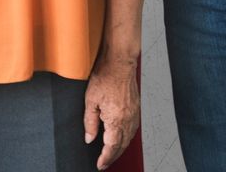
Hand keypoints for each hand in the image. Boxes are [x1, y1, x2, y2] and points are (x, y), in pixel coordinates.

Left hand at [82, 53, 139, 169]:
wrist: (119, 63)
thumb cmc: (104, 77)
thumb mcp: (90, 101)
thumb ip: (90, 122)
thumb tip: (89, 138)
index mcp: (116, 120)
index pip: (111, 146)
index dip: (105, 158)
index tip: (100, 165)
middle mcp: (128, 120)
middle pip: (121, 146)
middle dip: (112, 156)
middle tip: (104, 163)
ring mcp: (134, 115)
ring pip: (128, 139)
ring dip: (120, 149)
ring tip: (110, 154)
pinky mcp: (136, 109)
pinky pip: (132, 130)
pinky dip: (125, 138)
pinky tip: (120, 138)